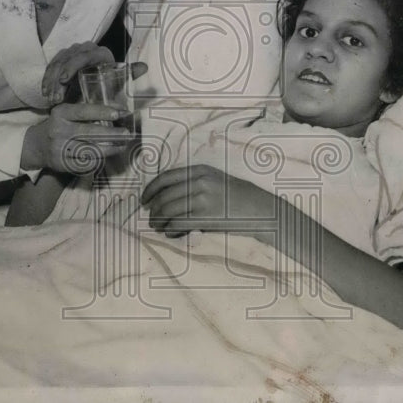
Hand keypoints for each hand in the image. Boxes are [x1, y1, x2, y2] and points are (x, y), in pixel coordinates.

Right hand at [22, 102, 133, 174]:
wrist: (35, 145)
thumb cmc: (60, 124)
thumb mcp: (69, 112)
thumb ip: (91, 110)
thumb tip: (120, 109)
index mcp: (61, 113)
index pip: (83, 111)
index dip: (102, 112)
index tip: (119, 114)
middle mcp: (58, 130)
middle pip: (88, 132)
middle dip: (111, 133)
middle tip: (127, 134)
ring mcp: (59, 148)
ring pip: (89, 150)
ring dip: (109, 149)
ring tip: (122, 146)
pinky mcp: (61, 164)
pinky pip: (84, 164)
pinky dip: (97, 160)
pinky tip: (106, 156)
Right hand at [41, 43, 150, 104]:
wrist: (95, 84)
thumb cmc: (108, 84)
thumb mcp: (117, 81)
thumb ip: (127, 74)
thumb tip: (144, 67)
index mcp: (100, 52)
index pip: (83, 55)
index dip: (71, 66)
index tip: (64, 80)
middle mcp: (84, 48)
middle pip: (66, 59)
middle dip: (58, 78)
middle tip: (56, 97)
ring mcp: (70, 52)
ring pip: (56, 64)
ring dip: (51, 82)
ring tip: (50, 100)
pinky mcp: (60, 59)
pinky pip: (50, 68)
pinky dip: (47, 81)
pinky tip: (45, 93)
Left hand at [140, 165, 276, 238]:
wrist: (259, 209)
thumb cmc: (237, 196)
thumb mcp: (214, 179)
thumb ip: (192, 183)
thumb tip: (166, 197)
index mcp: (199, 170)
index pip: (165, 178)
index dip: (150, 189)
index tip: (143, 199)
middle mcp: (198, 182)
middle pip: (164, 196)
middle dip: (153, 209)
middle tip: (150, 218)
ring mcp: (202, 199)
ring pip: (168, 211)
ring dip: (159, 221)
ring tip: (158, 227)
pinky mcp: (206, 216)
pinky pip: (178, 224)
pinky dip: (170, 230)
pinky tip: (170, 233)